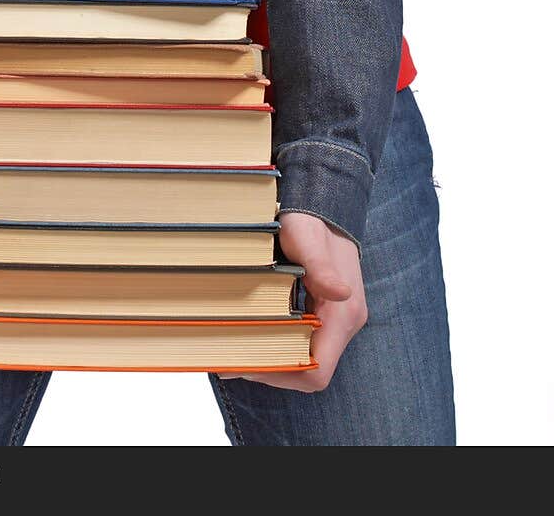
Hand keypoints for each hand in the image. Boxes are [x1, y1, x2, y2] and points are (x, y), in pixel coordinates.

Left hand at [216, 210, 366, 389]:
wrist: (324, 207)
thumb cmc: (312, 222)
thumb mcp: (308, 240)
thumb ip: (321, 269)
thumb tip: (339, 293)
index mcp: (343, 314)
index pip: (319, 371)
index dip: (284, 374)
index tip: (251, 363)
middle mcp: (345, 323)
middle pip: (310, 369)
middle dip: (274, 368)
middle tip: (236, 359)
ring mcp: (337, 319)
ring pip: (307, 357)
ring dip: (276, 357)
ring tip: (240, 348)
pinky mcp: (327, 312)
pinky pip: (306, 340)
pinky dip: (282, 343)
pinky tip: (256, 332)